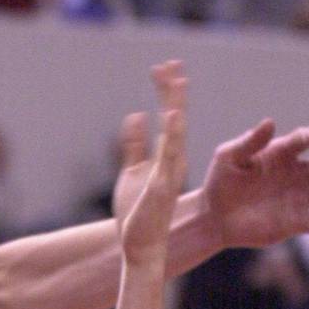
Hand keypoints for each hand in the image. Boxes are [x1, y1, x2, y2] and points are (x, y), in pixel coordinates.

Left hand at [114, 63, 187, 265]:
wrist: (140, 246)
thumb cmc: (137, 212)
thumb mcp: (131, 171)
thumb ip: (134, 144)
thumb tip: (135, 115)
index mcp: (166, 156)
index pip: (169, 116)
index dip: (167, 91)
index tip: (163, 66)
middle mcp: (173, 161)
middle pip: (175, 118)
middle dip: (173, 90)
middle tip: (171, 61)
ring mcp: (169, 173)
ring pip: (175, 132)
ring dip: (176, 106)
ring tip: (177, 80)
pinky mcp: (161, 186)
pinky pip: (168, 157)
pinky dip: (172, 135)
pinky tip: (171, 115)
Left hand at [200, 114, 308, 249]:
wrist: (213, 217)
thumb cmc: (220, 182)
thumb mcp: (229, 157)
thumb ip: (250, 142)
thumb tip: (270, 122)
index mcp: (282, 154)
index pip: (303, 140)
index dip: (308, 138)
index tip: (307, 140)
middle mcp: (295, 175)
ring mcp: (298, 199)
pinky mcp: (296, 224)